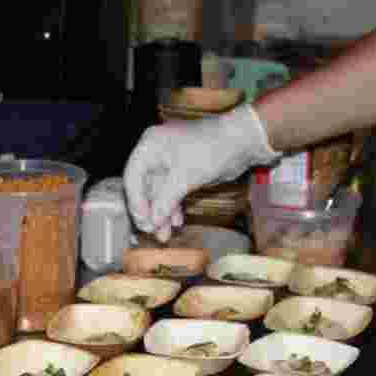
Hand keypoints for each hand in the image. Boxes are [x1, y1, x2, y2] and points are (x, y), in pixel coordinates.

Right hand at [123, 104, 279, 241]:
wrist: (242, 141)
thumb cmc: (211, 149)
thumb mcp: (184, 177)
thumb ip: (165, 201)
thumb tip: (153, 222)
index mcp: (150, 146)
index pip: (132, 177)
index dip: (136, 202)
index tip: (143, 221)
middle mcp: (156, 153)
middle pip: (145, 187)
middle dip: (151, 212)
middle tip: (153, 232)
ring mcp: (170, 163)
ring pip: (159, 193)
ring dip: (162, 214)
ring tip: (165, 235)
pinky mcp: (183, 171)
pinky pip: (172, 193)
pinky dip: (174, 207)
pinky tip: (177, 222)